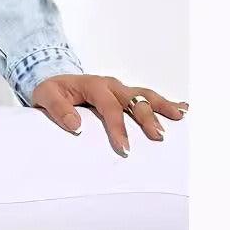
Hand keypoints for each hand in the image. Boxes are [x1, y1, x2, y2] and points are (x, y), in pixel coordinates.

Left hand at [30, 73, 188, 157]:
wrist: (53, 80)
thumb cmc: (51, 90)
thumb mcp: (45, 97)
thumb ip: (58, 109)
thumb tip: (75, 126)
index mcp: (93, 85)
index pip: (109, 107)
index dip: (118, 127)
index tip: (125, 149)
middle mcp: (111, 85)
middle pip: (134, 99)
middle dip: (147, 117)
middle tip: (158, 136)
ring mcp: (120, 89)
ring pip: (145, 95)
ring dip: (163, 106)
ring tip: (181, 117)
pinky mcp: (125, 95)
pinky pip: (147, 96)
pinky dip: (166, 102)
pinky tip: (183, 110)